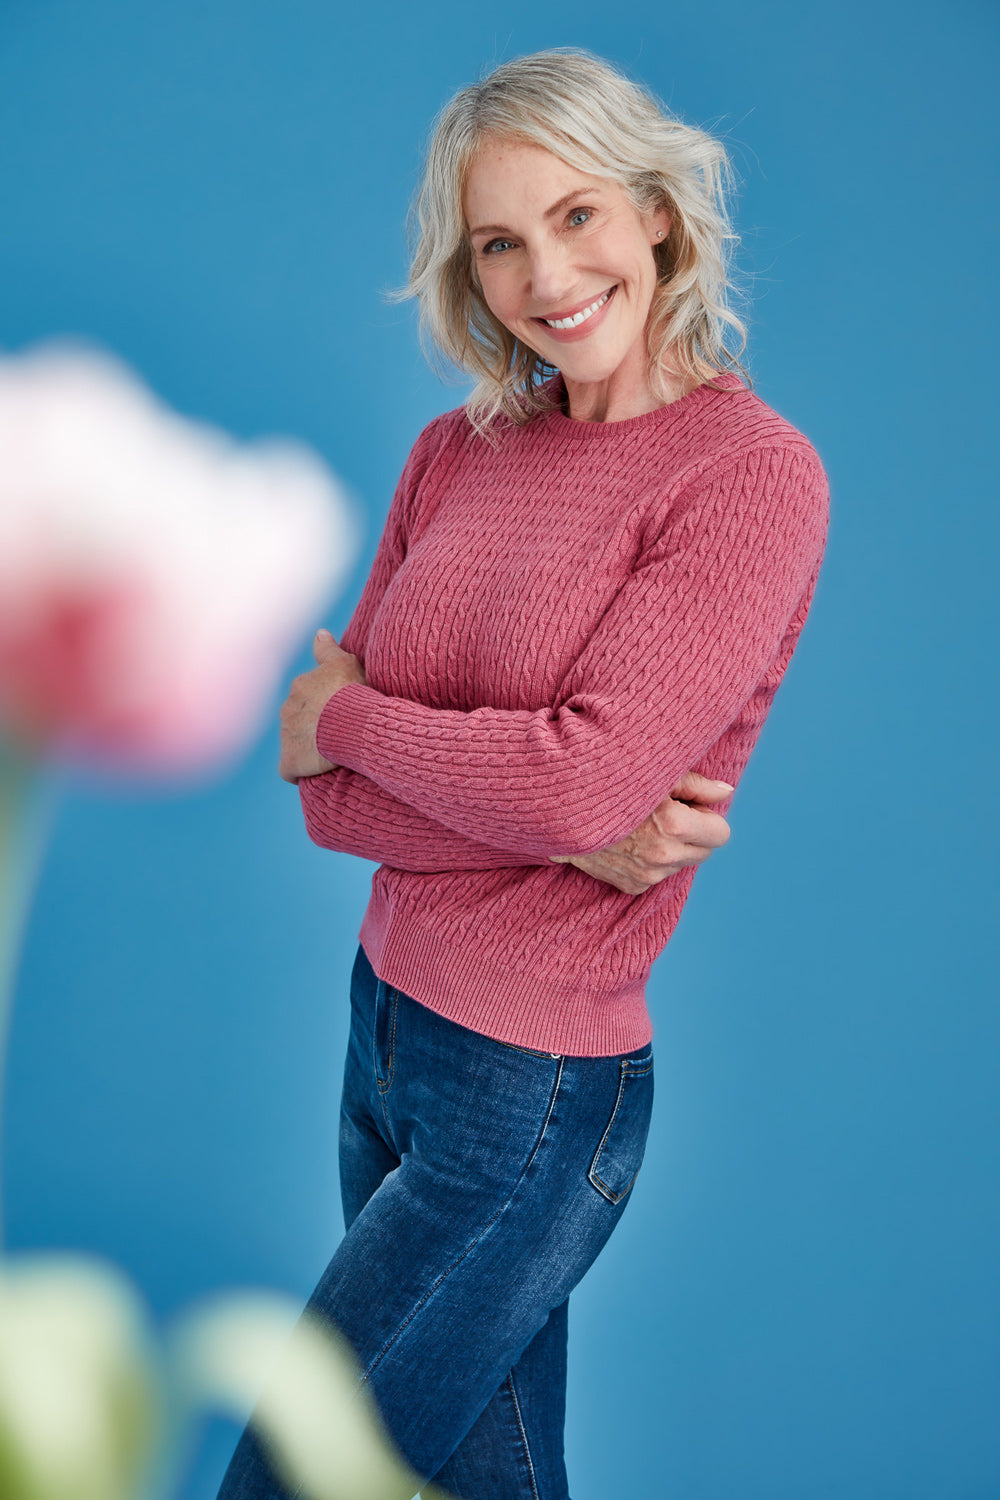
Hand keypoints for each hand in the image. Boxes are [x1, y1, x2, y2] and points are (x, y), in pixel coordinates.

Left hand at [278, 629, 366, 782]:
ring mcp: (287, 735)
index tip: (339, 711)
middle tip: (338, 732)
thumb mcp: (346, 663)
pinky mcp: (290, 761)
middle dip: (313, 725)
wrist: (354, 724)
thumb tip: (319, 633)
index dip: (323, 704)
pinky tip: (311, 773)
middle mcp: (288, 708)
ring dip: (307, 746)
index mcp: (300, 686)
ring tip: (330, 753)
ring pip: (294, 740)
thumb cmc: (354, 692)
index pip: (306, 695)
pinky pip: (289, 769)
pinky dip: (297, 771)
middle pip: (298, 718)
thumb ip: (328, 649)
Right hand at [550, 771, 732, 894]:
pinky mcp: (631, 886)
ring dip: (671, 847)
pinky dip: (650, 860)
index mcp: (675, 826)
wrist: (559, 811)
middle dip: (693, 833)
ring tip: (642, 824)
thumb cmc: (609, 782)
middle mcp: (663, 856)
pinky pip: (657, 874)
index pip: (721, 834)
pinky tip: (629, 840)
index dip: (707, 816)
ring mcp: (647, 875)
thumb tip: (726, 793)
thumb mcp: (655, 772)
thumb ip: (698, 784)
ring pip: (681, 863)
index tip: (688, 805)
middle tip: (664, 812)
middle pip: (705, 852)